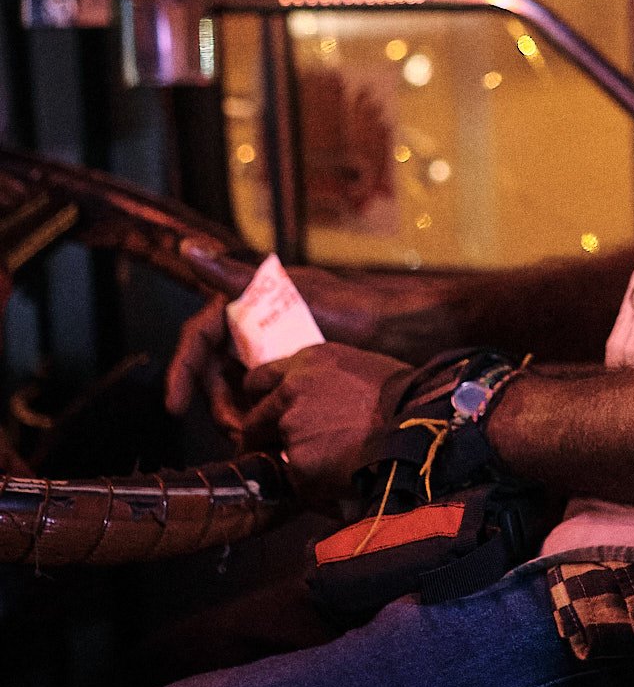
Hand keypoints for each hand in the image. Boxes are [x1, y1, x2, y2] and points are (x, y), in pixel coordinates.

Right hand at [163, 247, 439, 422]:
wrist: (405, 332)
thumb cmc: (354, 308)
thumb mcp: (294, 294)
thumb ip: (238, 277)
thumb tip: (188, 249)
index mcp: (250, 301)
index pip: (199, 337)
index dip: (181, 371)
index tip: (175, 406)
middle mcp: (257, 324)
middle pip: (214, 370)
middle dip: (216, 402)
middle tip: (234, 431)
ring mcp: (274, 349)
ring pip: (236, 388)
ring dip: (236, 414)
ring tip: (252, 437)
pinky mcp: (291, 371)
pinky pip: (261, 397)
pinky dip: (258, 415)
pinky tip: (268, 435)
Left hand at [239, 343, 413, 505]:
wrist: (418, 425)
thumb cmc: (403, 395)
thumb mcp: (359, 367)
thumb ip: (325, 379)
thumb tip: (316, 398)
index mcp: (307, 362)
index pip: (258, 379)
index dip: (262, 400)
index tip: (269, 412)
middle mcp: (290, 391)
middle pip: (256, 420)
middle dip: (267, 436)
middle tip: (290, 447)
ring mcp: (291, 428)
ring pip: (280, 452)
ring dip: (298, 460)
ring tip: (333, 463)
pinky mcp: (298, 465)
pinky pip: (299, 481)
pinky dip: (314, 484)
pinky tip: (342, 478)